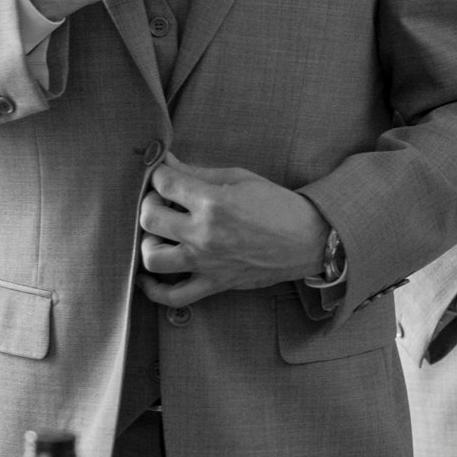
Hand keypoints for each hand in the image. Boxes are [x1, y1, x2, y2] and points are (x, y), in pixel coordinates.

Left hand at [137, 152, 325, 306]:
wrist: (308, 240)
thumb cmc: (276, 205)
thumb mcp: (238, 178)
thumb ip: (197, 171)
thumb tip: (166, 161)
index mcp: (212, 202)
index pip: (163, 182)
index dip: (159, 174)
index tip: (166, 176)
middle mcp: (204, 234)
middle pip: (149, 218)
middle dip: (149, 203)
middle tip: (163, 201)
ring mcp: (206, 263)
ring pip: (152, 258)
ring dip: (148, 242)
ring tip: (160, 233)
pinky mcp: (214, 284)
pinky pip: (173, 296)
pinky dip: (154, 290)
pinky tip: (148, 276)